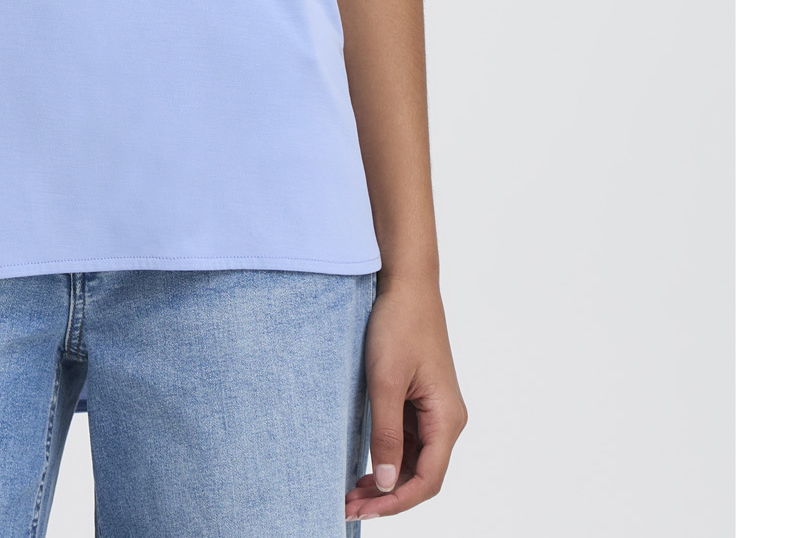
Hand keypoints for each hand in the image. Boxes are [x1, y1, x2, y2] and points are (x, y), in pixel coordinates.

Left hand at [345, 275, 467, 520]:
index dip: (396, 502)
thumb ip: (387, 435)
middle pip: (421, 475)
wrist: (406, 283)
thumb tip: (386, 483)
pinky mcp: (420, 399)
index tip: (363, 511)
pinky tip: (363, 465)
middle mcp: (446, 419)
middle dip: (387, 495)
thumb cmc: (398, 325)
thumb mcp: (385, 382)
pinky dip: (387, 456)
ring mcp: (434, 410)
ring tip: (351, 493)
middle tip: (348, 507)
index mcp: (447, 419)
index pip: (427, 480)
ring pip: (413, 460)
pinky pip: (408, 439)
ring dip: (385, 479)